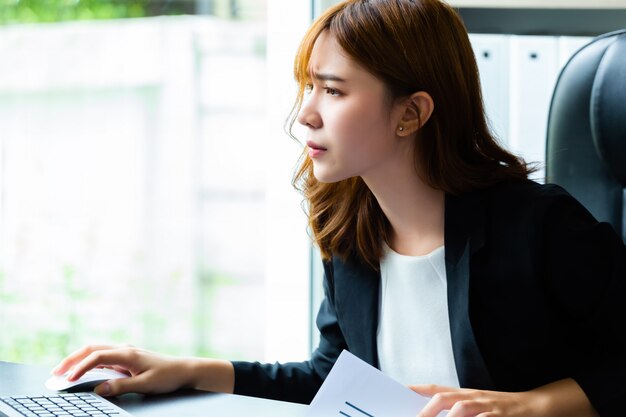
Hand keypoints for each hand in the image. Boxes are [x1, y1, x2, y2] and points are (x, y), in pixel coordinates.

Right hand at [51, 344, 230, 396]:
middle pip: (91, 349)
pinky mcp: (127, 358)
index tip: (68, 379)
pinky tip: (81, 371)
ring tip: (63, 371)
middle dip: (71, 359)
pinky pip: (103, 356)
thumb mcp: (145, 385)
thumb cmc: (167, 376)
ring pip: (95, 350)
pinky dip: (88, 362)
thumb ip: (121, 386)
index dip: (80, 368)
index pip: (97, 357)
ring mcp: (125, 352)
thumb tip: (99, 389)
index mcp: (128, 354)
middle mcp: (125, 349)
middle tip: (55, 372)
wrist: (184, 370)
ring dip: (78, 359)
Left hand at [410, 384, 536, 416]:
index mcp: (466, 394)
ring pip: (462, 408)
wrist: (535, 406)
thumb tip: (433, 412)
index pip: (436, 389)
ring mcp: (487, 406)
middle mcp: (474, 397)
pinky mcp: (500, 416)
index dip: (417, 389)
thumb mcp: (477, 404)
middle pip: (445, 398)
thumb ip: (457, 408)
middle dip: (428, 410)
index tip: (400, 391)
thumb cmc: (501, 409)